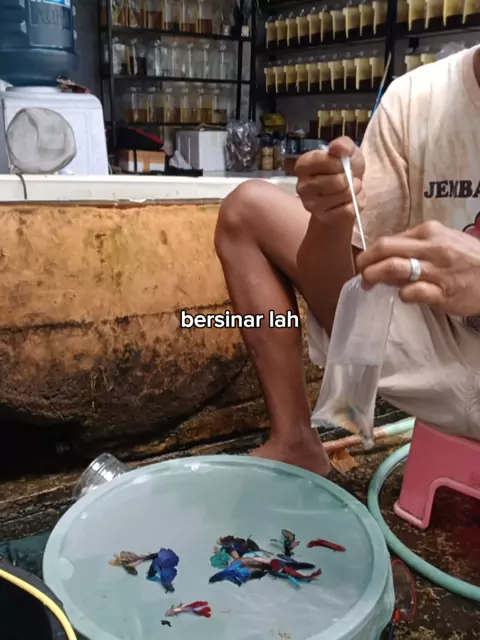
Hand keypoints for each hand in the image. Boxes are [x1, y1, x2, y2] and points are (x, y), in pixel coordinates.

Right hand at [295, 137, 364, 221]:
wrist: (346, 195)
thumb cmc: (344, 170)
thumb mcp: (348, 152)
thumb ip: (343, 144)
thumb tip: (337, 148)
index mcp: (303, 165)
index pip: (324, 161)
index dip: (339, 162)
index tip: (342, 164)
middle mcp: (302, 186)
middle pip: (337, 181)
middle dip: (350, 179)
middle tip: (349, 179)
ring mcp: (311, 205)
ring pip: (344, 195)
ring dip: (354, 191)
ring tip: (350, 189)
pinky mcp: (323, 218)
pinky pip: (347, 210)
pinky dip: (355, 205)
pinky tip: (348, 202)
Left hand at [356, 220, 479, 315]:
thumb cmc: (470, 260)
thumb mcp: (445, 241)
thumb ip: (417, 246)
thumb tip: (387, 256)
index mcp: (429, 231)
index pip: (388, 239)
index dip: (371, 252)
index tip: (365, 262)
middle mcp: (431, 247)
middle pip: (385, 249)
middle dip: (365, 262)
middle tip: (359, 273)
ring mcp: (437, 270)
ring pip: (394, 268)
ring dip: (374, 276)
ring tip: (368, 284)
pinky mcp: (442, 293)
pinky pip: (413, 292)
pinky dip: (402, 295)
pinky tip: (402, 296)